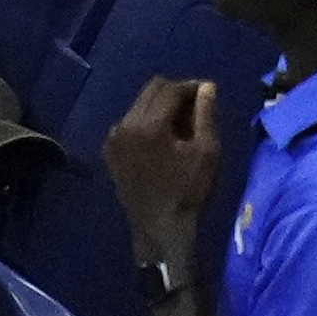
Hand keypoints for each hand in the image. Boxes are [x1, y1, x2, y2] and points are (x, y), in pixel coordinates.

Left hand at [103, 75, 219, 251]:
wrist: (160, 228)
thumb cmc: (189, 191)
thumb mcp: (207, 152)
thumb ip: (206, 115)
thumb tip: (207, 87)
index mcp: (148, 125)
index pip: (170, 90)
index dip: (191, 87)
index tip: (207, 91)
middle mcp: (124, 125)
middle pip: (151, 91)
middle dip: (175, 93)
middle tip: (196, 106)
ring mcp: (113, 137)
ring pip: (139, 105)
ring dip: (160, 107)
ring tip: (181, 124)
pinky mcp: (109, 150)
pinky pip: (129, 123)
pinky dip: (146, 122)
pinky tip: (162, 139)